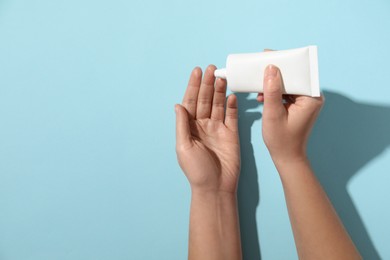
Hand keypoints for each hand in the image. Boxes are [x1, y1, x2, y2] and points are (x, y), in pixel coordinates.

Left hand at [175, 65, 239, 193]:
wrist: (216, 187)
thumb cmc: (196, 170)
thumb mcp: (183, 147)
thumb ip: (182, 125)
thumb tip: (178, 105)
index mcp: (190, 127)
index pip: (190, 102)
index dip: (193, 86)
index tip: (197, 71)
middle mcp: (203, 125)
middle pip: (205, 100)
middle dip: (207, 84)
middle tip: (212, 68)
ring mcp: (218, 128)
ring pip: (218, 105)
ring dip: (220, 91)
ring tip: (222, 77)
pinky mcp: (231, 134)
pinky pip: (232, 116)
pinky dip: (232, 106)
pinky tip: (232, 95)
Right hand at [257, 65, 323, 163]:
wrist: (286, 157)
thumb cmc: (281, 140)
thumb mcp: (273, 114)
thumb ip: (272, 90)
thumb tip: (270, 68)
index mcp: (311, 98)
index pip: (298, 72)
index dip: (283, 62)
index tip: (266, 55)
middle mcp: (312, 96)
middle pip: (293, 76)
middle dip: (275, 72)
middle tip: (259, 67)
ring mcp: (306, 101)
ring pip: (288, 83)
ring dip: (272, 83)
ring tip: (258, 86)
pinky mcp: (299, 105)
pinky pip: (286, 92)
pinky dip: (274, 92)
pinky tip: (262, 96)